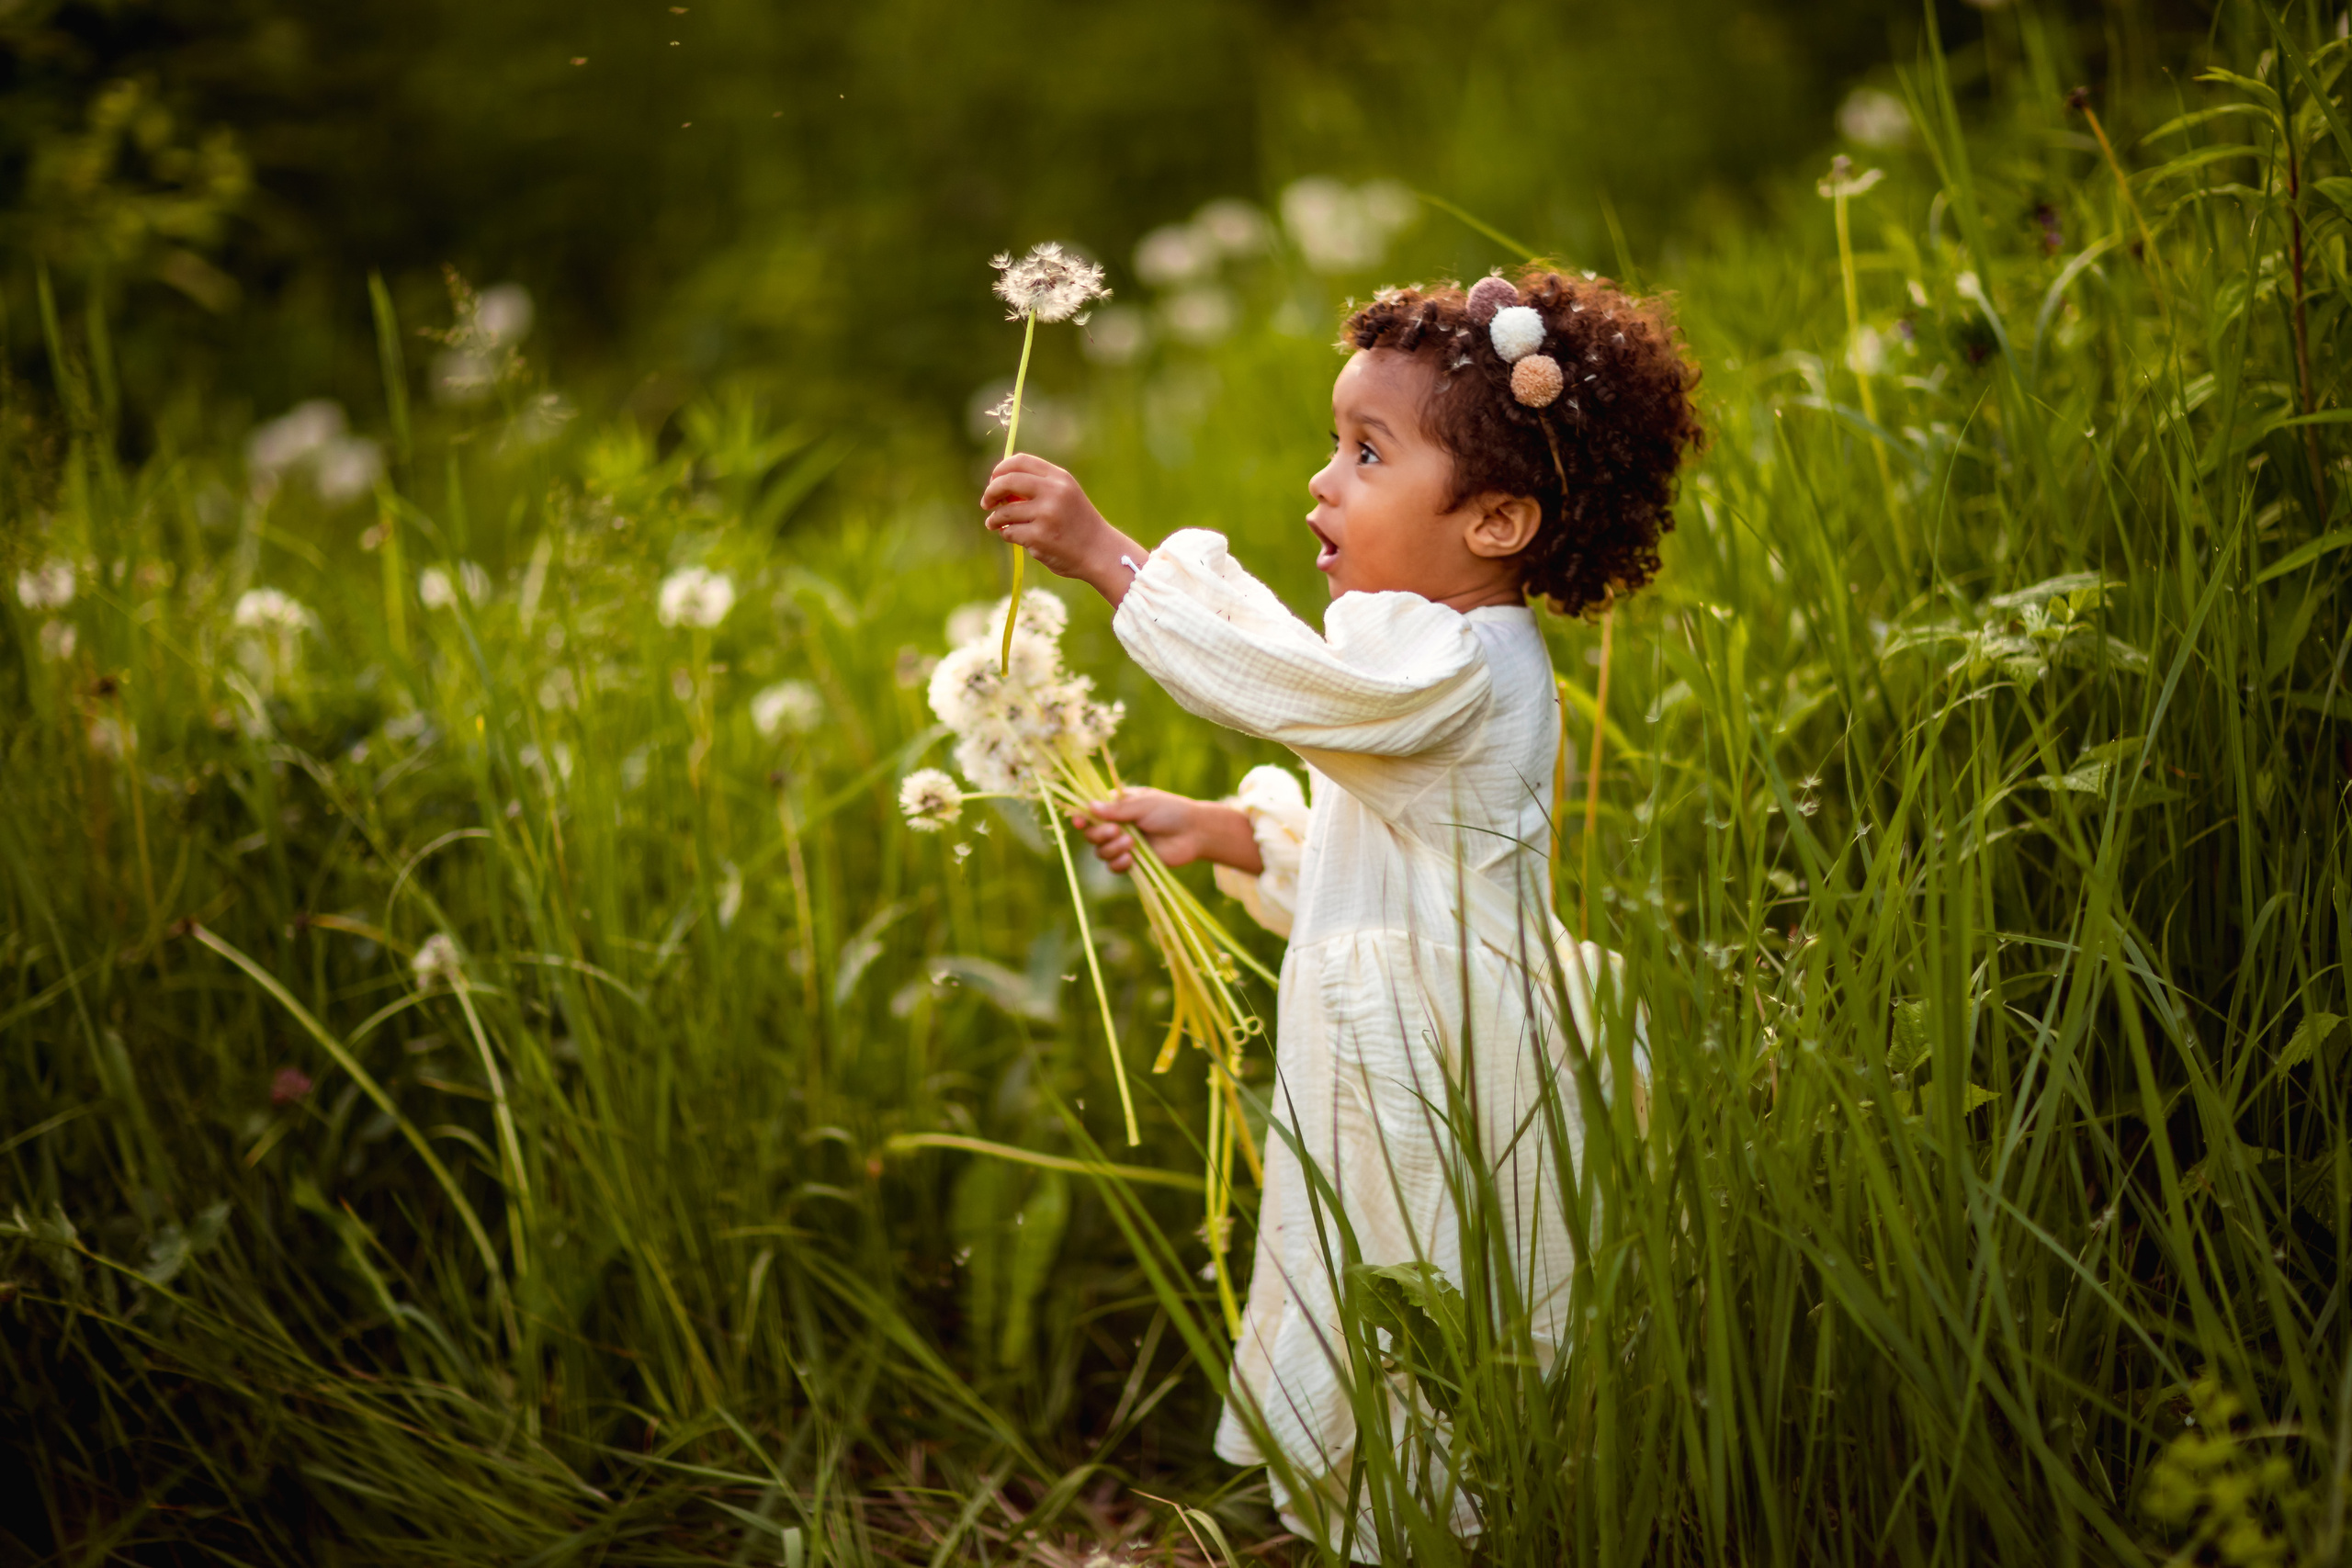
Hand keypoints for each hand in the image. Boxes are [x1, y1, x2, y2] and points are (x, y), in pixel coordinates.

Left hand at [980, 454, 1147, 604]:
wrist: (1100, 551)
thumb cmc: (1077, 523)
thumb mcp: (1065, 495)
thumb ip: (1038, 486)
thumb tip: (998, 484)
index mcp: (1059, 477)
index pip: (1020, 461)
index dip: (1000, 469)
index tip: (993, 480)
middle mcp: (1053, 492)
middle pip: (1007, 481)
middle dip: (990, 491)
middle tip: (986, 502)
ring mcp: (1047, 514)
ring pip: (1004, 511)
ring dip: (994, 519)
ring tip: (994, 524)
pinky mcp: (1040, 537)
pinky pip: (1010, 532)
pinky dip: (1007, 535)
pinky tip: (1014, 537)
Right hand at [1073, 789, 1263, 877]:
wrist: (1195, 832)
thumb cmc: (1171, 811)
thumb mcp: (1144, 804)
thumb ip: (1117, 809)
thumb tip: (1089, 806)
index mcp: (1117, 806)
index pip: (1090, 812)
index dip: (1081, 817)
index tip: (1078, 821)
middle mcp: (1117, 825)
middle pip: (1091, 834)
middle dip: (1099, 834)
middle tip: (1116, 831)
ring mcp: (1124, 844)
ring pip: (1100, 852)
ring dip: (1112, 849)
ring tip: (1132, 843)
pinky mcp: (1133, 862)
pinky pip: (1114, 867)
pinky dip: (1118, 863)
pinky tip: (1130, 859)